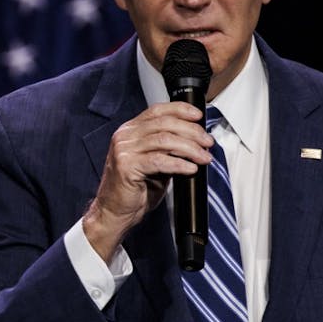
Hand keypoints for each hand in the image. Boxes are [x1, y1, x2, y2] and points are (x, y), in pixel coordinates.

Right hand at [83, 101, 212, 261]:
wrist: (115, 211)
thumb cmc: (135, 189)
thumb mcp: (154, 162)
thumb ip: (168, 148)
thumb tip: (196, 141)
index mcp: (130, 130)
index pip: (157, 110)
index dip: (180, 110)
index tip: (199, 116)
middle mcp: (125, 136)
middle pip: (164, 124)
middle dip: (191, 131)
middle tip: (207, 142)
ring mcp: (124, 150)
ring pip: (164, 140)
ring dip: (190, 148)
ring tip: (204, 157)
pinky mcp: (126, 166)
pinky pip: (159, 161)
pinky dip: (179, 164)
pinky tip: (190, 169)